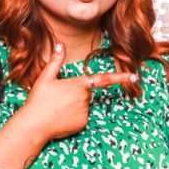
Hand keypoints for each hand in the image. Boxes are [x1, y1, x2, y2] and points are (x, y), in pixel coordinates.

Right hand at [18, 43, 136, 140]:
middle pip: (86, 93)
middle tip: (56, 98)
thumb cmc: (38, 100)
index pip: (103, 79)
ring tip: (56, 108)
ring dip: (73, 105)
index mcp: (78, 84)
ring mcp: (85, 112)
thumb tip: (61, 44)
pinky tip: (60, 118)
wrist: (34, 125)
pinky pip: (81, 117)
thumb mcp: (45, 78)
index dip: (120, 77)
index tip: (133, 76)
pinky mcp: (83, 124)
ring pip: (83, 105)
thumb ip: (56, 60)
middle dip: (74, 93)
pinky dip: (73, 117)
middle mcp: (85, 98)